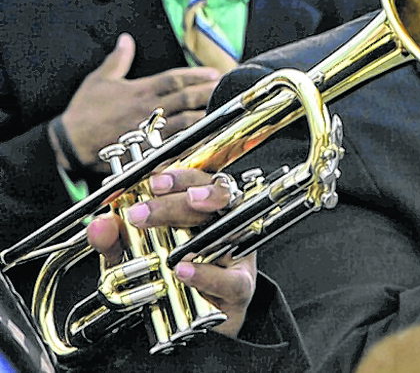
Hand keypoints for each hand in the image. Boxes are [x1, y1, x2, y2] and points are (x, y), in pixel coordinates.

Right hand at [61, 34, 220, 167]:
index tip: (214, 72)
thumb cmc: (84, 112)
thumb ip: (117, 59)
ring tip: (224, 110)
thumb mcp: (99, 80)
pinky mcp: (147, 149)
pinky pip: (174, 144)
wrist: (69, 144)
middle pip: (185, 99)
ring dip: (206, 116)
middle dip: (208, 93)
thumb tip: (126, 39)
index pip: (173, 79)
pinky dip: (191, 140)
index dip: (195, 75)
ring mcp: (149, 131)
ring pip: (185, 122)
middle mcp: (147, 110)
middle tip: (227, 88)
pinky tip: (206, 138)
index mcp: (139, 91)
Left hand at [88, 168, 254, 339]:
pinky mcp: (240, 285)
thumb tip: (99, 225)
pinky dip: (206, 274)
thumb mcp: (132, 259)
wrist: (192, 326)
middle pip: (211, 195)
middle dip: (175, 201)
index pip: (192, 181)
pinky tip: (183, 269)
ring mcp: (235, 252)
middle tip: (140, 215)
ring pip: (230, 223)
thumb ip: (115, 243)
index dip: (176, 175)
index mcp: (197, 210)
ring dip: (206, 215)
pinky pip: (230, 277)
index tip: (151, 180)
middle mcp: (221, 223)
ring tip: (184, 212)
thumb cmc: (168, 283)